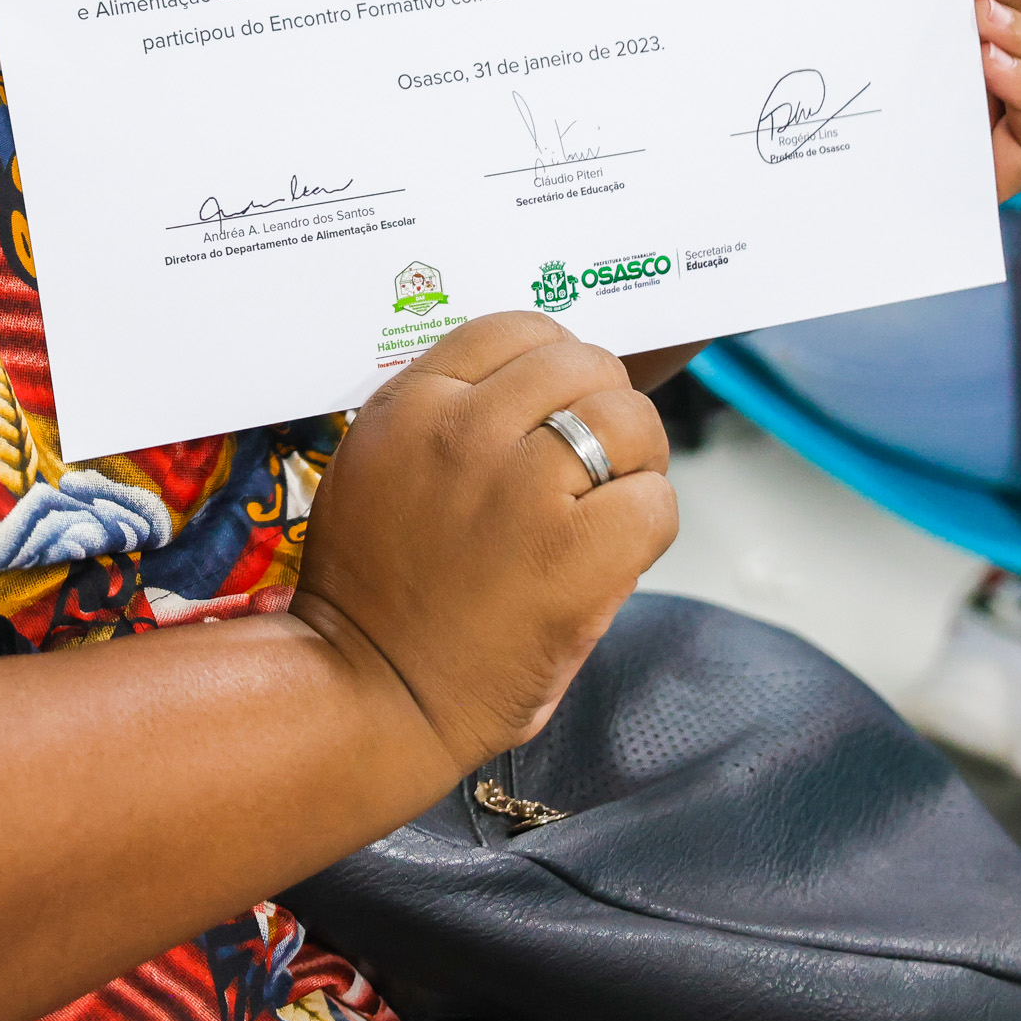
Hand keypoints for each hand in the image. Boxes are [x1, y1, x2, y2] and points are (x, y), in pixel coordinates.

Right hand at [294, 313, 675, 773]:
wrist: (367, 691)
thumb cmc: (374, 592)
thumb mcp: (377, 466)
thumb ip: (443, 418)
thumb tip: (537, 392)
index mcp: (412, 403)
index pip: (515, 329)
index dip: (554, 364)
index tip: (560, 403)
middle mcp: (466, 430)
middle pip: (582, 363)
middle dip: (601, 406)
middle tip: (595, 461)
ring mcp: (521, 488)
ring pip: (627, 418)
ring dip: (636, 458)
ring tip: (613, 500)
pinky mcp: (573, 553)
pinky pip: (653, 501)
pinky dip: (649, 525)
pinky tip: (616, 552)